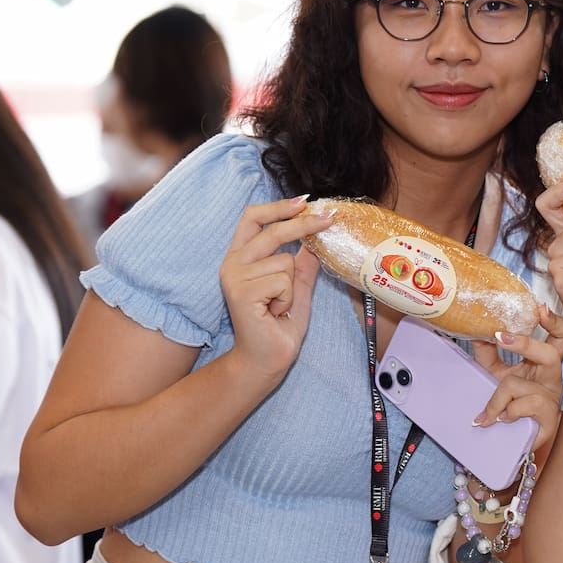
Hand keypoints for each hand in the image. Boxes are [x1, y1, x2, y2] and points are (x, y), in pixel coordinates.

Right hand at [218, 196, 333, 380]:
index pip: (252, 218)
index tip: (304, 201)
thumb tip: (314, 241)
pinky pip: (283, 280)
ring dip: (291, 287)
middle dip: (304, 225)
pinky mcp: (241, 291)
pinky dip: (287, 299)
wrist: (266, 360)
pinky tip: (274, 313)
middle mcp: (232, 264)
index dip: (278, 207)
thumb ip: (301, 265)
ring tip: (278, 306)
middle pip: (272, 231)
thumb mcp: (296, 289)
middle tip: (329, 219)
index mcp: (241, 258)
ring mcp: (234, 276)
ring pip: (285, 261)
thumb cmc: (277, 328)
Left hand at [470, 305, 562, 453]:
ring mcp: (551, 397)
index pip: (562, 335)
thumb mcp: (498, 374)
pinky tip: (501, 421)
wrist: (518, 440)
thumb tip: (475, 332)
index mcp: (543, 361)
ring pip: (518, 384)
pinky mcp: (548, 418)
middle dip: (525, 345)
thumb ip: (488, 353)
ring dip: (497, 397)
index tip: (540, 309)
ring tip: (488, 412)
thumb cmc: (513, 405)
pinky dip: (504, 413)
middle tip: (501, 337)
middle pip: (549, 353)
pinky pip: (520, 407)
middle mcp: (551, 376)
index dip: (555, 322)